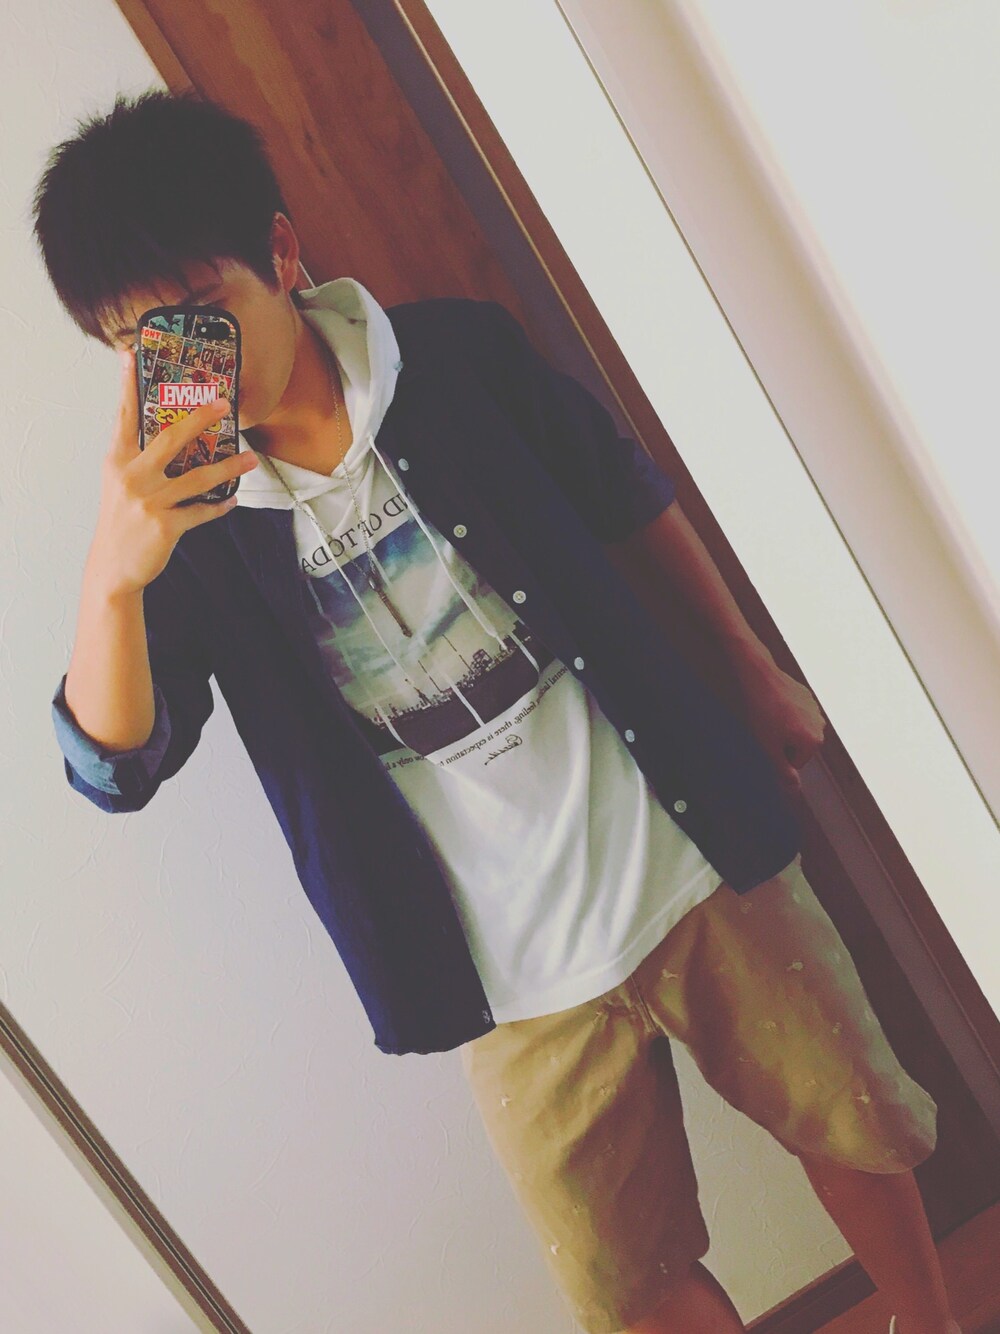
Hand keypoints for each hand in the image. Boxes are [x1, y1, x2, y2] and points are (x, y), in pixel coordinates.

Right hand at [85, 347, 257, 597]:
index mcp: (117, 460)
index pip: (124, 415)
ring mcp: (149, 501)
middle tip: (224, 403)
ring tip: (250, 457)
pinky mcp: (165, 525)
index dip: (128, 384)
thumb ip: (139, 458)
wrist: (113, 567)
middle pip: (171, 438)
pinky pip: (202, 510)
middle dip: (200, 418)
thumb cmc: (121, 521)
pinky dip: (220, 506)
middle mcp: (132, 476)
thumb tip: (173, 435)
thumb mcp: (120, 484)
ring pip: (199, 477)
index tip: (130, 353)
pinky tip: (232, 501)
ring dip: (230, 467)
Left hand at [731, 652, 827, 794]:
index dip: (778, 753)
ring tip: (771, 715)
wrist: (761, 677)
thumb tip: (794, 790)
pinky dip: (787, 713)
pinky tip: (775, 704)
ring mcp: (816, 710)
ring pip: (798, 730)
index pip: (796, 762)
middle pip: (799, 746)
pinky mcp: (809, 697)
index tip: (770, 738)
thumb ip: (783, 769)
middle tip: (769, 727)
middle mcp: (821, 726)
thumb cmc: (763, 711)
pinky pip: (797, 714)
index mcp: (814, 742)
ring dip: (785, 727)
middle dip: (784, 741)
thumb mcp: (769, 746)